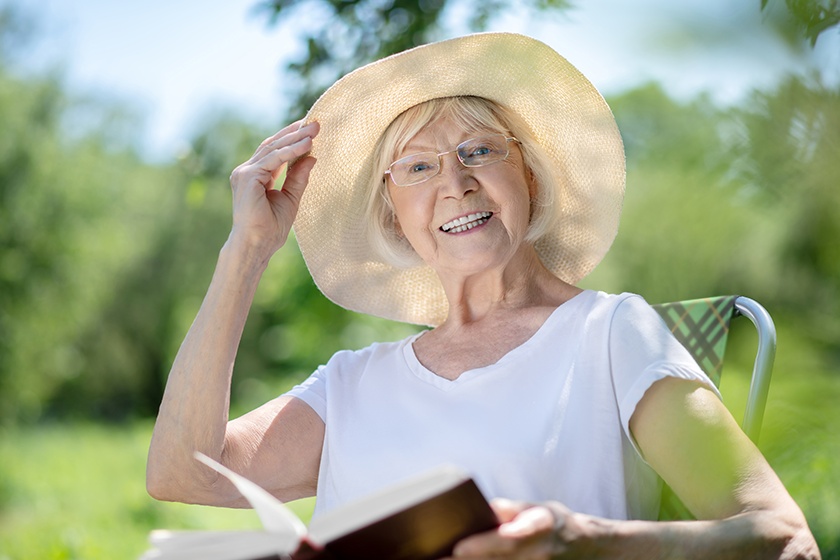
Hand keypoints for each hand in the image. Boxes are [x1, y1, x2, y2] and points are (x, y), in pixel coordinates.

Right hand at [228, 120, 319, 254]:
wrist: (257, 244)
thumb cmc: (271, 228)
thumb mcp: (291, 198)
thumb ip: (298, 177)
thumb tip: (312, 157)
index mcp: (255, 176)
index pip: (274, 151)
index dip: (293, 139)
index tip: (312, 130)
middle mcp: (247, 171)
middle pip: (273, 145)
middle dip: (295, 133)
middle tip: (316, 123)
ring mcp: (244, 173)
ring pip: (273, 148)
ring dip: (295, 138)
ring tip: (314, 129)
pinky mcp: (247, 176)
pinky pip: (273, 159)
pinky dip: (291, 151)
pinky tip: (307, 145)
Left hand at [448, 498, 578, 558]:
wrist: (585, 549)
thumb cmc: (554, 525)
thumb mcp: (537, 508)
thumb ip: (511, 510)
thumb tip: (487, 508)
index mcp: (538, 529)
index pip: (507, 539)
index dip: (482, 545)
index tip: (458, 548)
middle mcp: (537, 555)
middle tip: (434, 559)